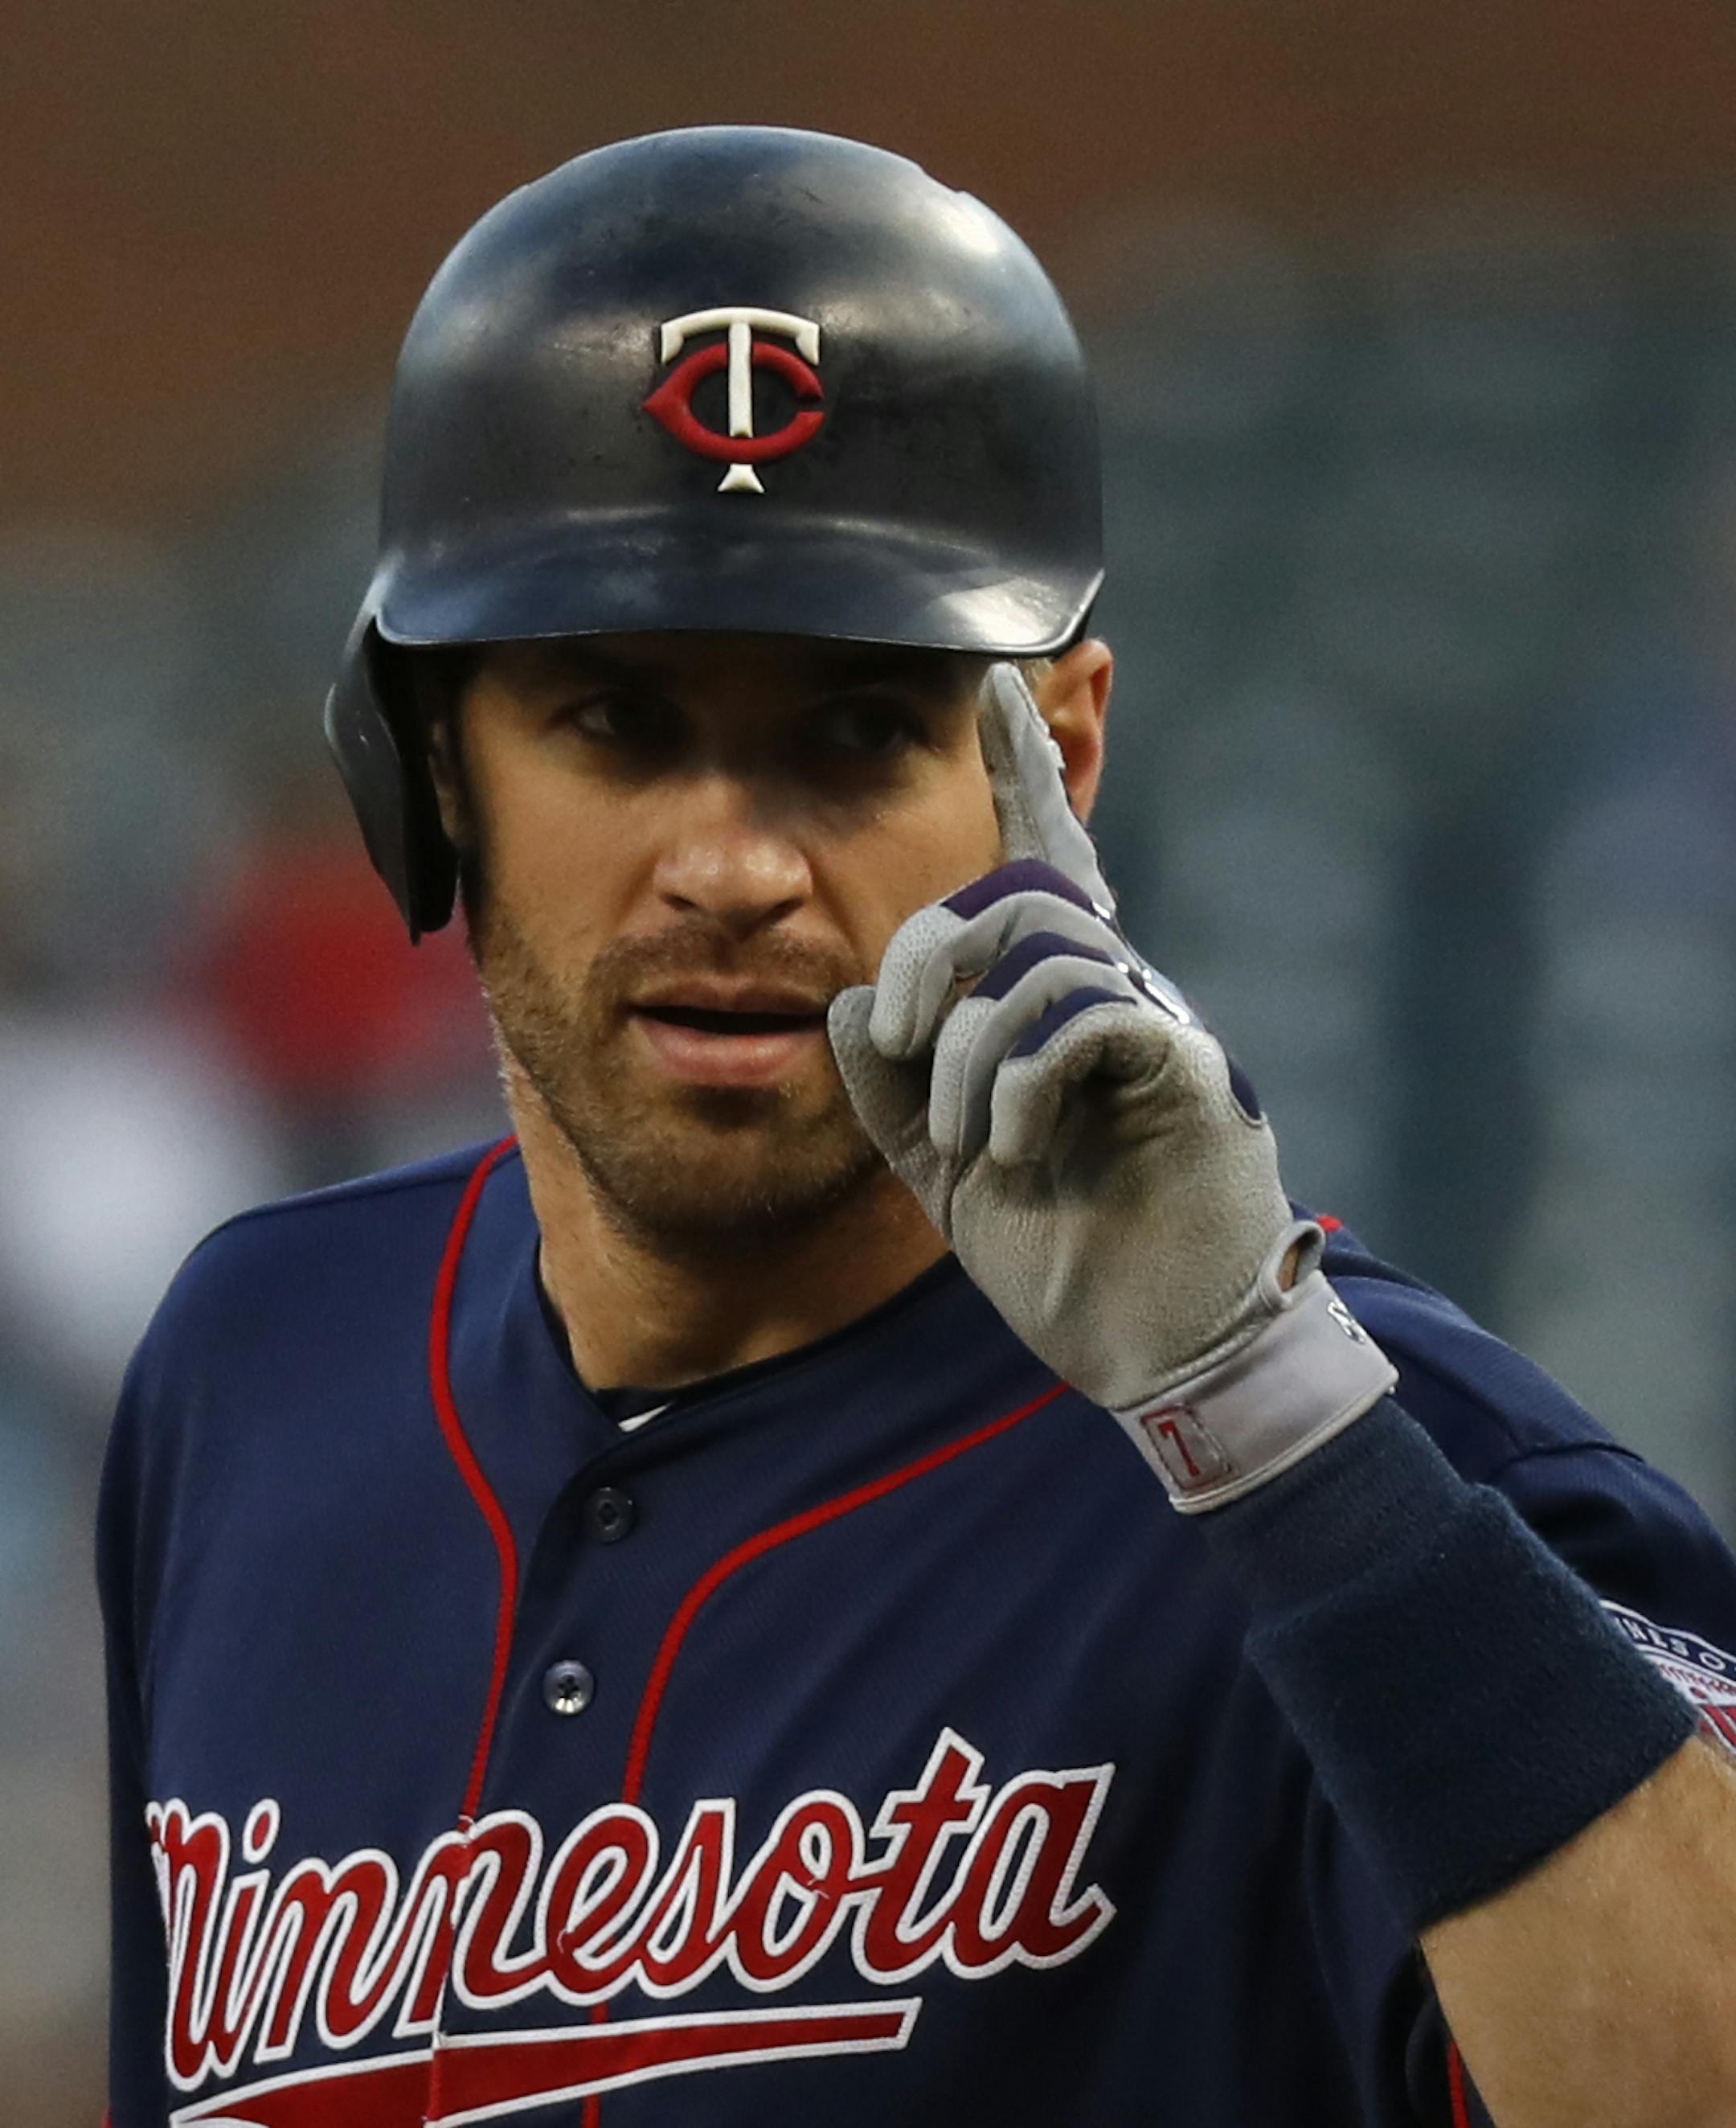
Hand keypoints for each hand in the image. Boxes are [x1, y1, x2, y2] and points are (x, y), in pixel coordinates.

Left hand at [827, 664, 1394, 1508]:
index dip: (1028, 770)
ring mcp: (1159, 1030)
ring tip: (965, 1138)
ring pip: (1046, 948)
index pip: (1043, 862)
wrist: (1153, 1351)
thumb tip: (846, 1003)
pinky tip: (1012, 1147)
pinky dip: (1024, 1078)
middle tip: (894, 1039)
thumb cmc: (1060, 1258)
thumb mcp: (941, 1173)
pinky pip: (1093, 1015)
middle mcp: (1114, 996)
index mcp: (1054, 1010)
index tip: (1002, 682)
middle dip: (931, 949)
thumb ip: (889, 1094)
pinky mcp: (1190, 1076)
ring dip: (970, 1046)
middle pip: (1018, 890)